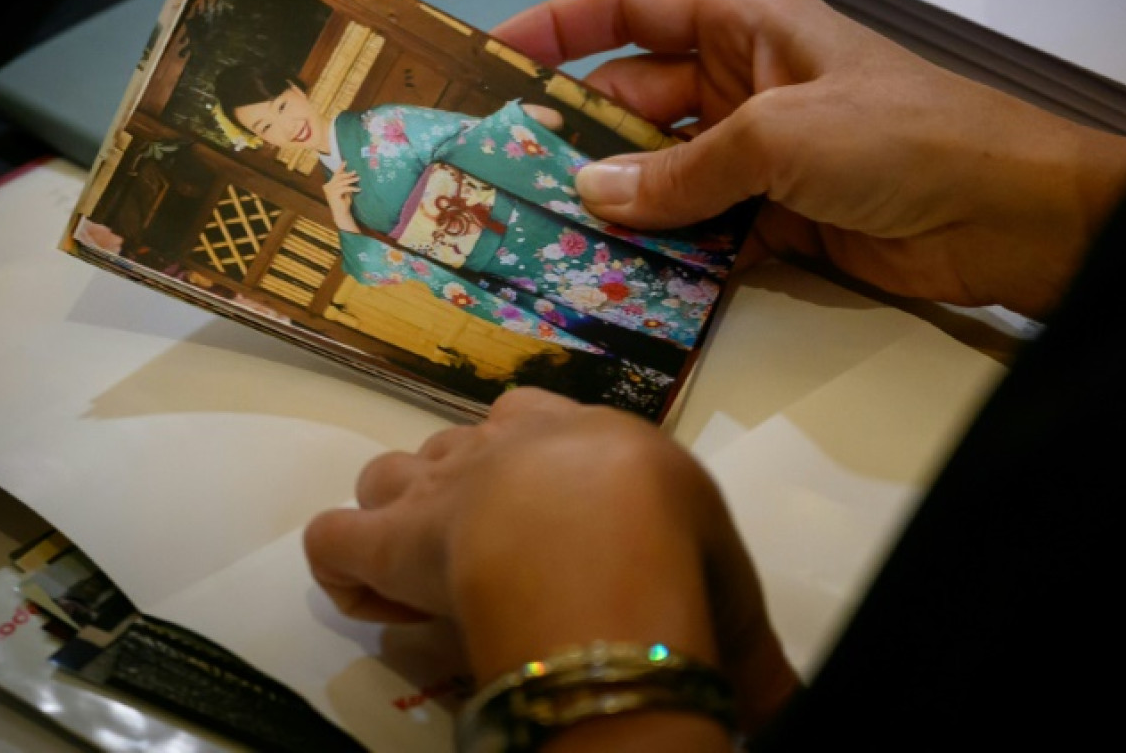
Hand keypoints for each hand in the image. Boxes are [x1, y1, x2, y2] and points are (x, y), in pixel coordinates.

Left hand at [303, 388, 798, 744]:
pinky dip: (341, 564)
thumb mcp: (728, 581)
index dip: (522, 470)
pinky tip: (363, 594)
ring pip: (388, 474)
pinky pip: (335, 537)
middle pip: (457, 444)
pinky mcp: (395, 538)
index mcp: (587, 435)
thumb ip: (738, 631)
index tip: (535, 526)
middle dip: (459, 488)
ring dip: (395, 515)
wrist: (604, 550)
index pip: (534, 420)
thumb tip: (790, 704)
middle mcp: (508, 444)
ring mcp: (445, 485)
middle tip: (481, 552)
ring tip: (416, 570)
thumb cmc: (674, 548)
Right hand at [322, 162, 360, 232]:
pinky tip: (358, 189)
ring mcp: (330, 191)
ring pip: (342, 182)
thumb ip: (346, 183)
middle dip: (347, 174)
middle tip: (355, 172)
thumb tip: (352, 174)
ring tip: (358, 178)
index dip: (340, 168)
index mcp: (329, 185)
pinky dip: (352, 188)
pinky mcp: (334, 194)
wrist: (341, 214)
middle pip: (338, 177)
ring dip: (351, 180)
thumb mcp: (345, 191)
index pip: (335, 175)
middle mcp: (328, 187)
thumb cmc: (344, 203)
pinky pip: (345, 188)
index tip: (345, 162)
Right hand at [493, 0, 1125, 318]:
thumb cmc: (902, 138)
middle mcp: (745, 82)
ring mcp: (761, 154)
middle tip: (506, 177)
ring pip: (664, 172)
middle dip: (577, 134)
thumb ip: (680, 170)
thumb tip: (591, 191)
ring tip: (544, 234)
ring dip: (618, 202)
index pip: (632, 9)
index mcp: (747, 24)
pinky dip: (664, 250)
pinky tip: (615, 274)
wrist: (1006, 216)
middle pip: (637, 99)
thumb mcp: (780, 136)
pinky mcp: (777, 217)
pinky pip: (700, 228)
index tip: (496, 59)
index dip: (562, 27)